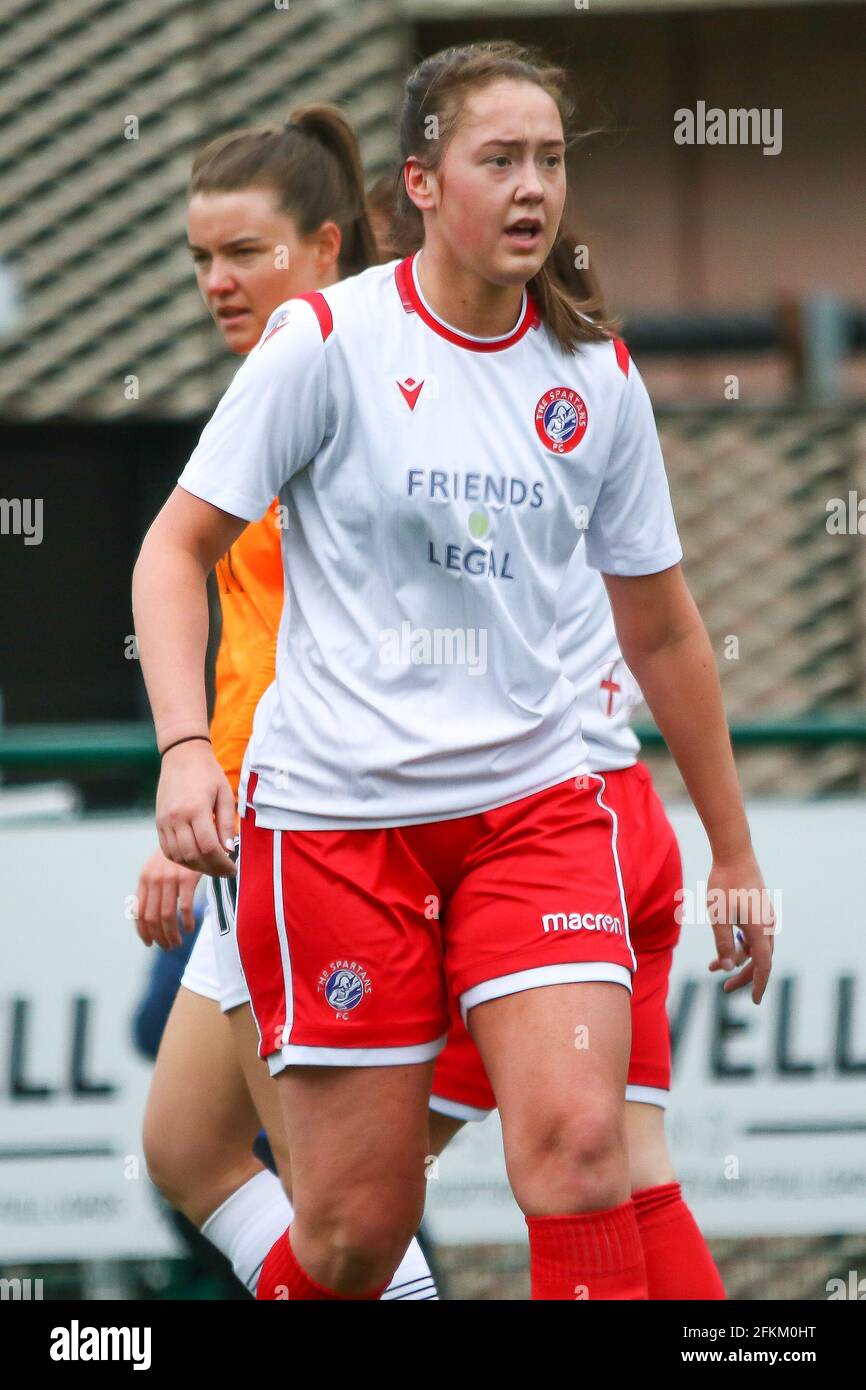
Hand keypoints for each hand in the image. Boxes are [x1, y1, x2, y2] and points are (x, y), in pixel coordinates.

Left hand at [134, 848, 200, 949]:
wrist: (192, 833)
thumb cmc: (175, 856)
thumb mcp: (157, 868)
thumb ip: (150, 889)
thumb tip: (141, 916)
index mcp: (144, 879)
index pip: (139, 912)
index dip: (143, 931)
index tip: (150, 943)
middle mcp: (154, 879)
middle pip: (152, 918)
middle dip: (159, 937)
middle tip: (168, 946)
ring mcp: (170, 879)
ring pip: (167, 916)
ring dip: (171, 934)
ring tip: (177, 943)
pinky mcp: (187, 878)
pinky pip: (185, 908)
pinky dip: (187, 922)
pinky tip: (190, 928)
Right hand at [156, 740, 237, 877]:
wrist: (181, 756)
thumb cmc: (207, 773)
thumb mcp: (224, 794)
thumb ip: (226, 823)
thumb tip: (228, 850)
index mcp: (195, 808)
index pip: (208, 847)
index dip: (222, 862)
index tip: (233, 868)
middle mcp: (176, 817)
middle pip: (192, 855)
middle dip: (211, 869)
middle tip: (225, 871)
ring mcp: (164, 821)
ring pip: (178, 856)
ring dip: (196, 867)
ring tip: (212, 867)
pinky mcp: (158, 823)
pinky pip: (167, 850)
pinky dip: (181, 859)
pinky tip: (195, 859)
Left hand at [706, 850, 774, 1003]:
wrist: (734, 852)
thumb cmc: (724, 883)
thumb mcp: (718, 916)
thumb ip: (723, 943)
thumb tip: (728, 967)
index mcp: (760, 929)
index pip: (763, 966)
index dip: (758, 985)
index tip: (755, 1001)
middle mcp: (768, 925)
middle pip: (760, 959)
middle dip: (743, 975)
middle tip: (724, 987)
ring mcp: (766, 916)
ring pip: (755, 946)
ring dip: (737, 958)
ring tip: (713, 966)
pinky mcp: (760, 908)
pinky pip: (753, 934)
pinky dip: (739, 943)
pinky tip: (724, 943)